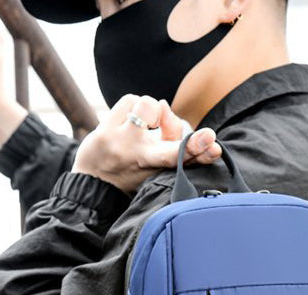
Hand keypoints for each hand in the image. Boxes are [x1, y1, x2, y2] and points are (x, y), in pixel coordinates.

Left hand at [71, 94, 221, 194]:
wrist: (92, 182)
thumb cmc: (131, 167)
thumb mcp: (155, 160)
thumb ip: (170, 136)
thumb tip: (164, 106)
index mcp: (158, 168)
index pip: (183, 160)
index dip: (200, 152)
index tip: (215, 147)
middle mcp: (142, 160)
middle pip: (171, 150)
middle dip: (192, 142)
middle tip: (208, 137)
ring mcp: (123, 145)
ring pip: (149, 106)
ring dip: (150, 108)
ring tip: (143, 123)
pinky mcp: (105, 132)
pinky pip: (130, 100)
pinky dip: (133, 105)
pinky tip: (128, 119)